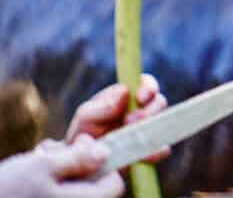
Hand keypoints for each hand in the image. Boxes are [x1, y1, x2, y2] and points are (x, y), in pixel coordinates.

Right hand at [0, 136, 122, 197]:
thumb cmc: (4, 192)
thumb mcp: (41, 167)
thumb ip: (77, 159)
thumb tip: (106, 153)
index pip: (114, 184)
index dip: (103, 161)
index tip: (80, 146)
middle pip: (91, 184)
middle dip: (74, 162)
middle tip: (49, 151)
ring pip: (70, 188)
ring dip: (56, 168)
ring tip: (33, 160)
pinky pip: (52, 194)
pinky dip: (44, 181)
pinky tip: (25, 170)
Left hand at [66, 74, 169, 163]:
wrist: (77, 175)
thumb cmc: (81, 140)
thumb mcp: (85, 119)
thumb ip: (100, 106)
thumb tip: (124, 91)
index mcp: (126, 99)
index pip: (145, 83)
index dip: (148, 87)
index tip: (141, 98)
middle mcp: (141, 113)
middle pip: (159, 101)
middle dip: (149, 110)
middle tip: (130, 121)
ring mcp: (147, 133)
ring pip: (163, 123)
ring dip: (150, 129)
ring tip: (132, 140)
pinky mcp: (150, 154)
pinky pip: (162, 149)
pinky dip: (154, 151)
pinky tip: (141, 157)